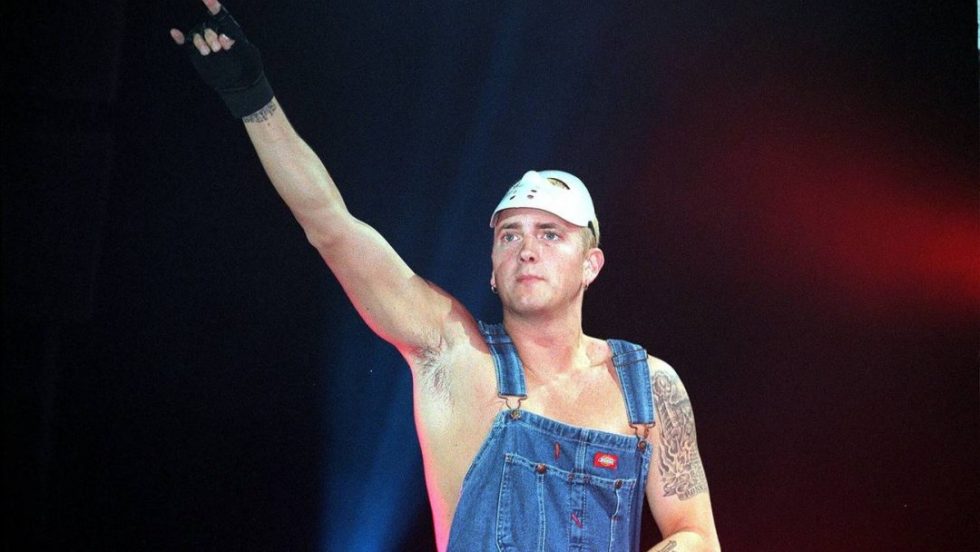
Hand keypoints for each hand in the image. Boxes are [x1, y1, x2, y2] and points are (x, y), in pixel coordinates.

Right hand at [169, 0, 272, 118]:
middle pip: (208, 28)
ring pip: (197, 36)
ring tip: (207, 52)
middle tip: (217, 48)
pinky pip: (185, 43)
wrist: (241, 83)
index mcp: (229, 29)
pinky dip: (180, 38)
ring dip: (199, 41)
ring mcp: (205, 42)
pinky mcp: (196, 53)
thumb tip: (224, 38)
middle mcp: (215, 33)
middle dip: (211, 36)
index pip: (221, 15)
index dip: (213, 6)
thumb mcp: (248, 55)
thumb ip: (237, 45)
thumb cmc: (249, 65)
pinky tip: (175, 32)